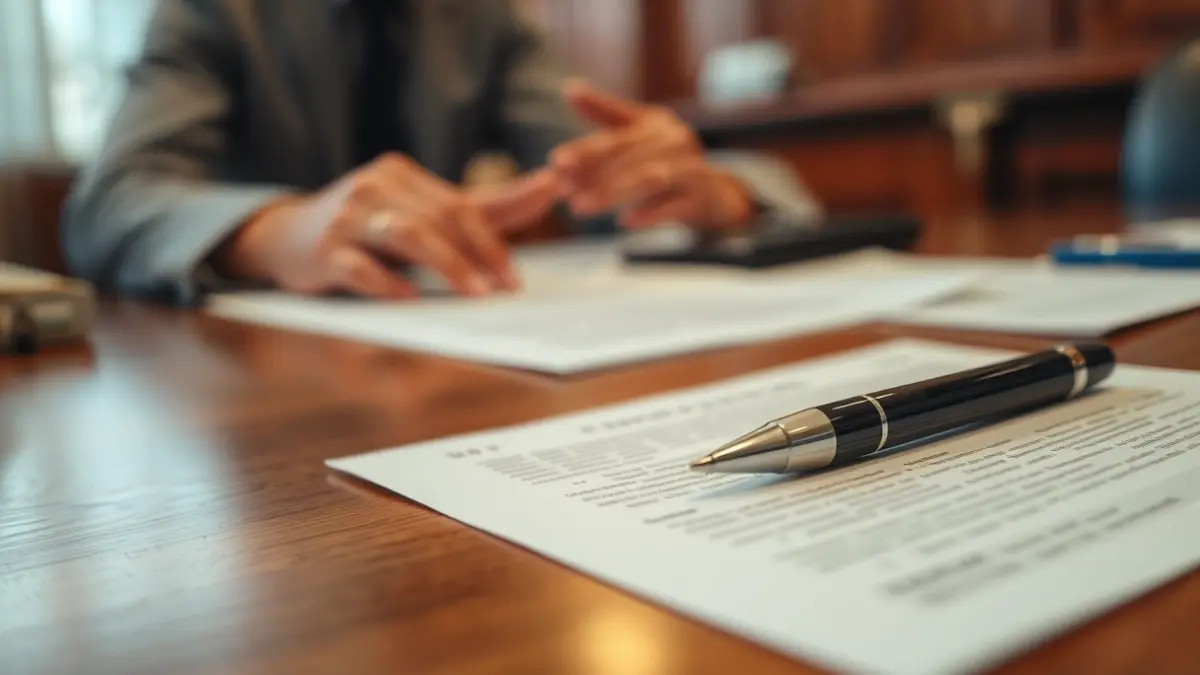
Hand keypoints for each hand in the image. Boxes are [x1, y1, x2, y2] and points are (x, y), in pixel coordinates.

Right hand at [214, 153, 556, 297]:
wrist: (285, 237)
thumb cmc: (366, 229)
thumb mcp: (418, 212)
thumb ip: (479, 207)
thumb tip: (548, 188)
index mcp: (404, 176)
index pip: (462, 203)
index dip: (497, 236)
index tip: (520, 273)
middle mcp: (377, 186)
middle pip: (441, 219)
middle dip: (480, 255)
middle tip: (506, 289)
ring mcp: (349, 217)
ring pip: (408, 235)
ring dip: (447, 264)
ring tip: (475, 293)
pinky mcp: (325, 250)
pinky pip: (361, 266)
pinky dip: (388, 283)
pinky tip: (411, 299)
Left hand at [551, 80, 754, 230]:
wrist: (712, 192)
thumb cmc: (667, 158)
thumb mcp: (639, 130)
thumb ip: (605, 111)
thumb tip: (568, 87)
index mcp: (657, 124)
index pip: (615, 138)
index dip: (585, 150)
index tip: (556, 162)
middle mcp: (676, 142)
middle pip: (630, 159)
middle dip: (594, 175)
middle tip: (563, 192)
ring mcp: (692, 170)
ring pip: (649, 180)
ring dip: (613, 193)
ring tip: (581, 207)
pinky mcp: (701, 198)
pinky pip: (675, 207)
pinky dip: (651, 214)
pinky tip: (626, 221)